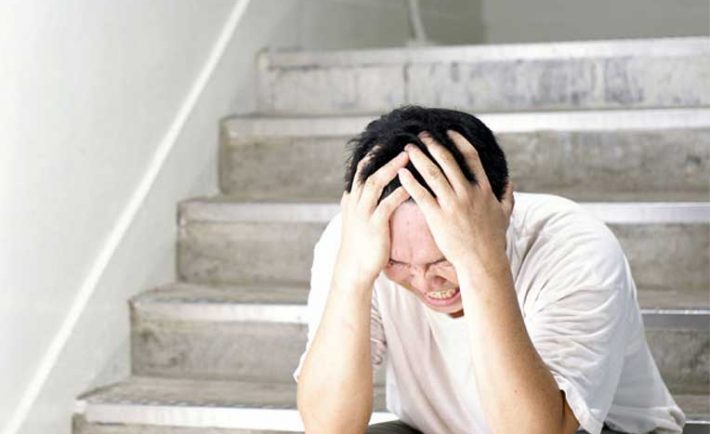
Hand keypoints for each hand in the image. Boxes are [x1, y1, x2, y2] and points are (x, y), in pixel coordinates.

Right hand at [336, 148, 411, 286]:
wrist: (354, 268)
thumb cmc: (362, 244)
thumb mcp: (359, 218)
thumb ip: (366, 202)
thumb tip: (377, 188)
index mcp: (351, 198)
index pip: (361, 169)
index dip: (373, 154)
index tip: (388, 141)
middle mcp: (355, 202)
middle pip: (367, 170)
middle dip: (383, 154)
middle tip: (400, 140)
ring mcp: (363, 213)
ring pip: (375, 182)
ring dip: (392, 167)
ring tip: (408, 155)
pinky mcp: (374, 225)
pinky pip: (387, 204)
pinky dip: (399, 192)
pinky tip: (412, 185)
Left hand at [397, 130, 513, 276]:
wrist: (482, 262)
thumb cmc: (493, 241)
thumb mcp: (505, 215)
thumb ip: (507, 196)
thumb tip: (510, 182)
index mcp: (483, 190)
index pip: (471, 158)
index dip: (459, 142)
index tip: (449, 132)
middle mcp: (467, 193)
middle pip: (448, 161)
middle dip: (433, 145)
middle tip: (422, 135)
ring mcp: (452, 204)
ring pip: (433, 174)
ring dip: (419, 158)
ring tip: (408, 147)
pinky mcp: (438, 217)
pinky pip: (421, 194)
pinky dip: (410, 182)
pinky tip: (401, 172)